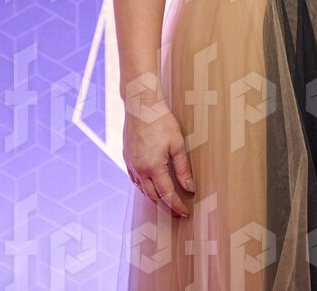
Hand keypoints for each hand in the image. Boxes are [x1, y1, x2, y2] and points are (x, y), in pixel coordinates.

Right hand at [123, 101, 195, 217]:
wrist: (141, 105)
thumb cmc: (161, 121)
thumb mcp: (177, 144)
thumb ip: (183, 168)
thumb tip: (190, 188)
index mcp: (153, 168)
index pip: (167, 194)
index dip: (176, 205)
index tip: (185, 212)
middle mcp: (140, 170)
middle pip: (152, 196)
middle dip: (165, 206)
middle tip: (176, 212)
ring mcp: (131, 164)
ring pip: (142, 189)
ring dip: (153, 198)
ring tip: (164, 202)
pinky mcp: (126, 157)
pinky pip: (134, 179)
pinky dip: (143, 187)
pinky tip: (149, 186)